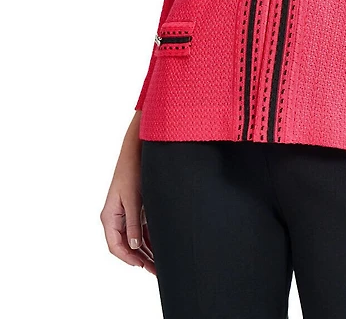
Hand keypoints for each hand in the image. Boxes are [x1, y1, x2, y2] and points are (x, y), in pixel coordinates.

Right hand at [100, 112, 155, 273]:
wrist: (137, 151)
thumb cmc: (132, 171)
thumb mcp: (134, 199)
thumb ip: (132, 223)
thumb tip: (133, 246)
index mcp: (109, 217)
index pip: (115, 246)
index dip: (128, 258)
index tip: (141, 266)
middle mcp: (114, 217)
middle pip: (125, 245)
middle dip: (140, 258)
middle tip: (156, 271)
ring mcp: (124, 214)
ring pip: (133, 239)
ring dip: (146, 250)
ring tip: (160, 263)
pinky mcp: (134, 208)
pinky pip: (140, 229)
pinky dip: (149, 238)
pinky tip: (160, 247)